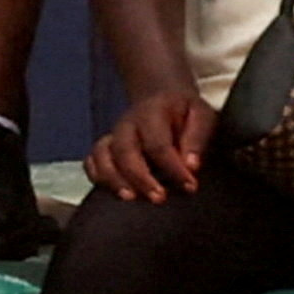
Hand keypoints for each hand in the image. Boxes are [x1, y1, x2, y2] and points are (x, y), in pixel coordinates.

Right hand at [91, 88, 209, 201]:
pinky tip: (113, 192)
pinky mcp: (105, 146)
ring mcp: (112, 135)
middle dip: (140, 178)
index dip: (173, 168)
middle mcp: (127, 124)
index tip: (190, 186)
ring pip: (102, 157)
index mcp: (152, 112)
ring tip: (131, 198)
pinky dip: (97, 177)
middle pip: (125, 152)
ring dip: (114, 180)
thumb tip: (192, 166)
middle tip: (159, 198)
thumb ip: (197, 138)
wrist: (161, 95)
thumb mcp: (201, 114)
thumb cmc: (183, 109)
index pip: (158, 144)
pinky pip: (91, 161)